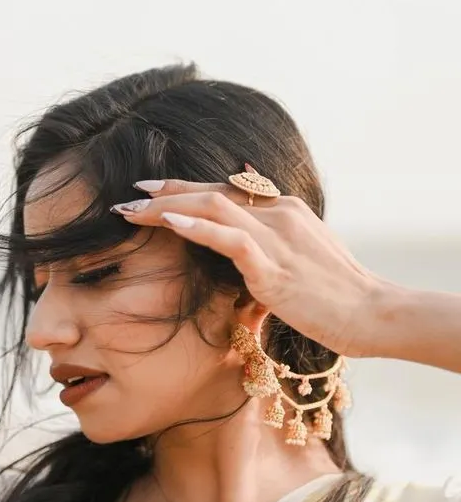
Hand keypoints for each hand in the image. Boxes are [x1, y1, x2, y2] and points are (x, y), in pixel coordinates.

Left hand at [112, 179, 384, 357]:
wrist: (372, 312)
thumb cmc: (337, 294)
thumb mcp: (301, 260)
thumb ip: (271, 248)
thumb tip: (244, 251)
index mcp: (283, 211)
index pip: (226, 191)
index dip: (186, 189)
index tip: (153, 191)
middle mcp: (278, 214)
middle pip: (212, 192)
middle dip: (166, 192)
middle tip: (129, 194)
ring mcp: (276, 237)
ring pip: (213, 207)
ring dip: (167, 206)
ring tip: (131, 207)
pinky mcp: (274, 266)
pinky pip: (229, 239)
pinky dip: (196, 227)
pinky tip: (167, 221)